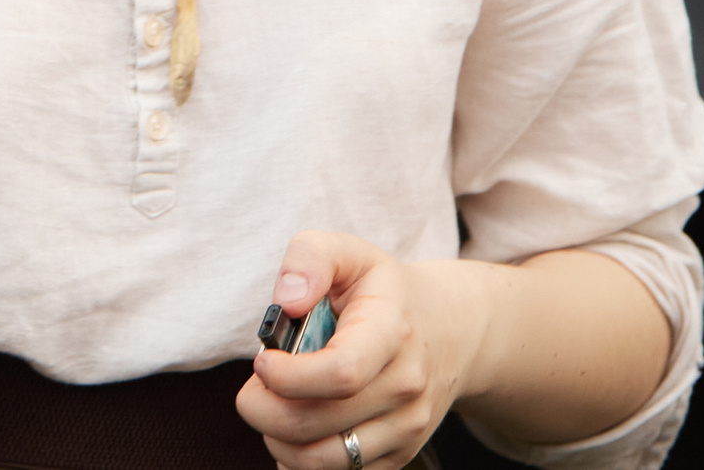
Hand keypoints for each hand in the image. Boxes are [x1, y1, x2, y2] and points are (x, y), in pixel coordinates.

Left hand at [238, 233, 481, 469]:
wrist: (449, 330)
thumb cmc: (383, 291)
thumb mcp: (349, 254)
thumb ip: (310, 257)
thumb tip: (286, 301)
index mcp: (391, 331)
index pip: (340, 373)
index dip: (286, 376)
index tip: (263, 361)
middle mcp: (406, 387)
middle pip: (316, 423)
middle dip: (263, 409)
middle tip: (254, 387)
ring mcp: (406, 428)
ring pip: (321, 461)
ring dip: (277, 438)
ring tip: (274, 405)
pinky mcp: (399, 455)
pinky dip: (300, 460)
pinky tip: (297, 427)